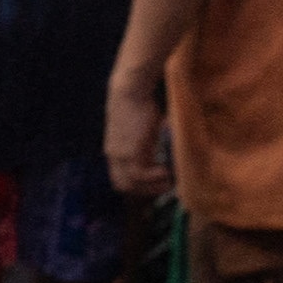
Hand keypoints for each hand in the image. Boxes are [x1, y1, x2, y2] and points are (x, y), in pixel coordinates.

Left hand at [106, 67, 172, 199]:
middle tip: (166, 185)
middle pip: (122, 186)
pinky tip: (167, 172)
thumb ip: (147, 144)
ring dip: (152, 186)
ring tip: (170, 181)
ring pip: (131, 184)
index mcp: (114, 152)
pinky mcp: (130, 152)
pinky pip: (140, 175)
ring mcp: (120, 155)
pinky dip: (154, 178)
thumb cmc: (140, 106)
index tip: (156, 183)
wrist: (130, 92)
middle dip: (145, 190)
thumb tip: (166, 152)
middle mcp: (113, 156)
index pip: (119, 180)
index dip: (137, 185)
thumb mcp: (141, 130)